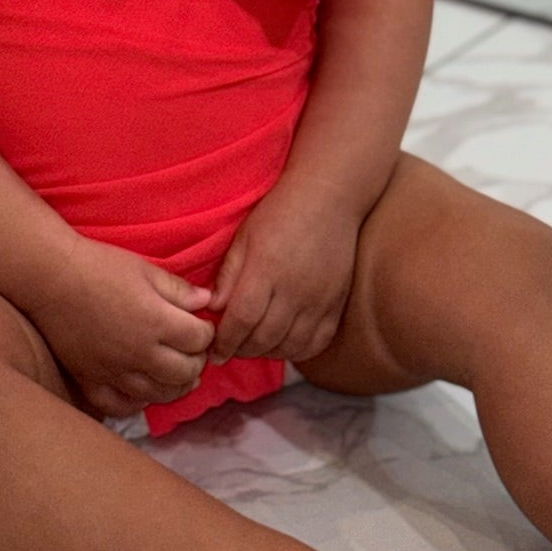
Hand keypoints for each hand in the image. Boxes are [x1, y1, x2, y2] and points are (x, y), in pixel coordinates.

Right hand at [26, 239, 216, 418]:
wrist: (51, 278)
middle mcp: (141, 355)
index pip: (200, 340)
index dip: (207, 332)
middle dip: (196, 361)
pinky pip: (120, 406)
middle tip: (192, 350)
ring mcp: (115, 373)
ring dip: (175, 385)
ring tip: (177, 373)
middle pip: (185, 372)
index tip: (202, 325)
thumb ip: (178, 290)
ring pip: (159, 394)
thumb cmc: (99, 266)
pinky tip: (142, 391)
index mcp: (158, 323)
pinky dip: (137, 403)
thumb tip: (207, 302)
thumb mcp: (145, 269)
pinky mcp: (91, 381)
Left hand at [208, 185, 360, 365]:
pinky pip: (317, 342)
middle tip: (230, 350)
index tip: (214, 351)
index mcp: (267, 269)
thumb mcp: (245, 236)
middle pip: (264, 339)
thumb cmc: (280, 212)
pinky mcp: (337, 303)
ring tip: (254, 346)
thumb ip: (229, 274)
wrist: (329, 197)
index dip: (225, 342)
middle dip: (241, 350)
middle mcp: (295, 290)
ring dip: (267, 353)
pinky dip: (297, 351)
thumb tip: (214, 309)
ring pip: (289, 346)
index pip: (242, 320)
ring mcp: (319, 300)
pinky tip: (283, 344)